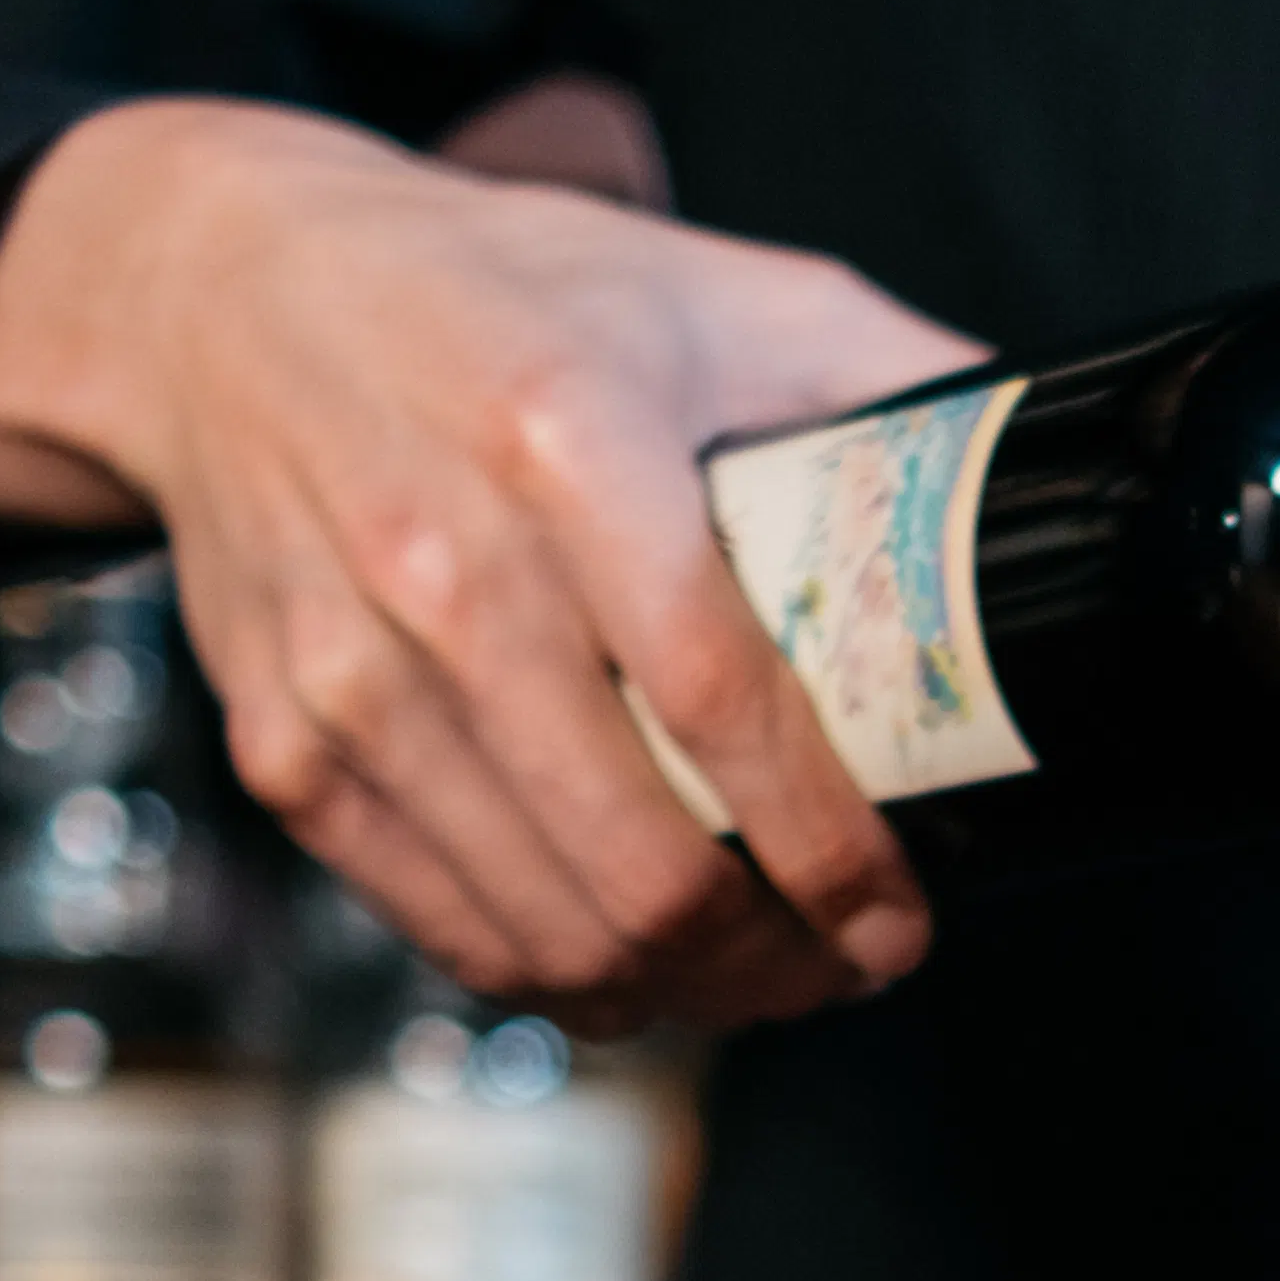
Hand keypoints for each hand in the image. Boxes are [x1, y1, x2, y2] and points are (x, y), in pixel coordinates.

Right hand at [0, 97, 980, 1025]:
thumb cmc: (497, 297)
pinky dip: (563, 982)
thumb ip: (885, 374)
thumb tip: (1058, 469)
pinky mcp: (285, 751)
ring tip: (763, 977)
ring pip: (554, 930)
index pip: (726, 709)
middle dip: (776, 961)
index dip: (831, 854)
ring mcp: (350, 677)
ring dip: (685, 994)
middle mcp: (444, 572)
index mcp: (567, 446)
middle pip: (642, 868)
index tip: (899, 920)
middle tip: (844, 966)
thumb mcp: (707, 286)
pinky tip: (636, 971)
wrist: (221, 296)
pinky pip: (450, 931)